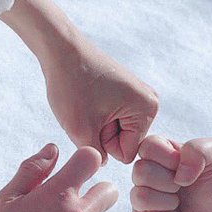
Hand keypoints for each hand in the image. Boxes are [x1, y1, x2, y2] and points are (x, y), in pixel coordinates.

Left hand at [42, 36, 158, 164]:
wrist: (61, 48)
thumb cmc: (70, 85)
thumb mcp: (81, 130)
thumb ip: (97, 156)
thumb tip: (105, 163)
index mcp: (148, 109)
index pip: (126, 154)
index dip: (103, 144)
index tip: (93, 118)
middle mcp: (151, 102)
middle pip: (124, 143)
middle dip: (102, 134)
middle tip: (88, 110)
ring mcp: (140, 96)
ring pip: (116, 132)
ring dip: (98, 125)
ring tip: (87, 104)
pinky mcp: (127, 92)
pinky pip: (112, 119)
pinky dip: (97, 115)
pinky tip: (89, 98)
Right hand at [131, 135, 211, 211]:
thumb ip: (198, 148)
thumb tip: (178, 175)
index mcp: (158, 153)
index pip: (147, 147)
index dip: (169, 158)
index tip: (186, 167)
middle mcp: (145, 176)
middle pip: (140, 171)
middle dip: (169, 181)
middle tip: (184, 187)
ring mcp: (142, 201)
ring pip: (140, 197)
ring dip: (169, 202)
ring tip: (180, 203)